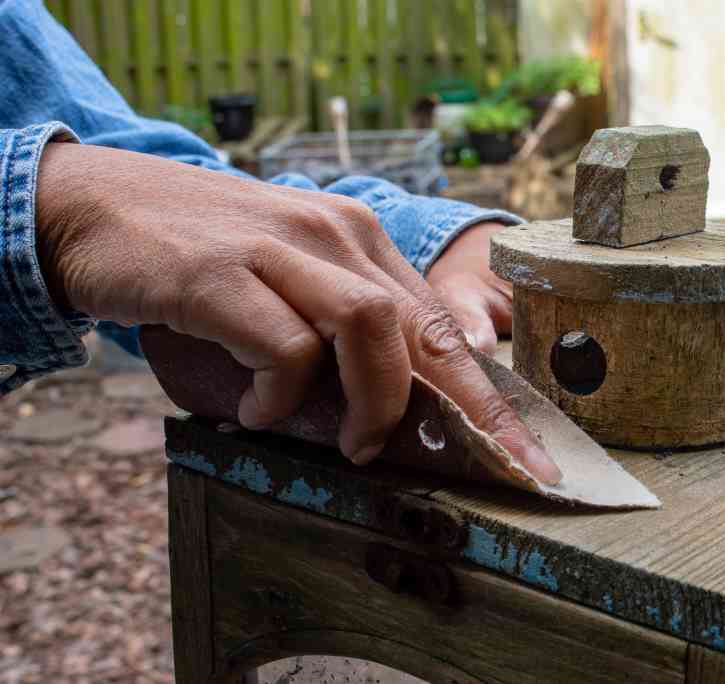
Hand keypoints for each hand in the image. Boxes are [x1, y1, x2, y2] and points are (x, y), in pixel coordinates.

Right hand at [34, 143, 560, 482]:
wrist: (90, 205)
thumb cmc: (197, 261)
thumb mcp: (283, 290)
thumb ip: (334, 341)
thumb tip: (381, 421)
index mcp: (357, 240)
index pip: (441, 324)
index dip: (492, 396)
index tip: (529, 456)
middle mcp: (333, 234)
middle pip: (425, 327)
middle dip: (475, 411)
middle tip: (498, 471)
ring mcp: (278, 249)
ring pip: (371, 325)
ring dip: (374, 400)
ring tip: (353, 445)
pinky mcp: (218, 272)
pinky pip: (284, 344)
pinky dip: (282, 393)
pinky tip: (257, 407)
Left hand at [431, 223, 724, 382]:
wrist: (478, 258)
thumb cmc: (473, 272)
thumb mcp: (466, 289)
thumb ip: (470, 314)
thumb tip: (474, 345)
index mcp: (601, 265)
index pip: (672, 282)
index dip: (722, 304)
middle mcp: (635, 277)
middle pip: (713, 300)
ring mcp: (644, 299)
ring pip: (715, 316)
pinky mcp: (640, 322)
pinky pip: (695, 333)